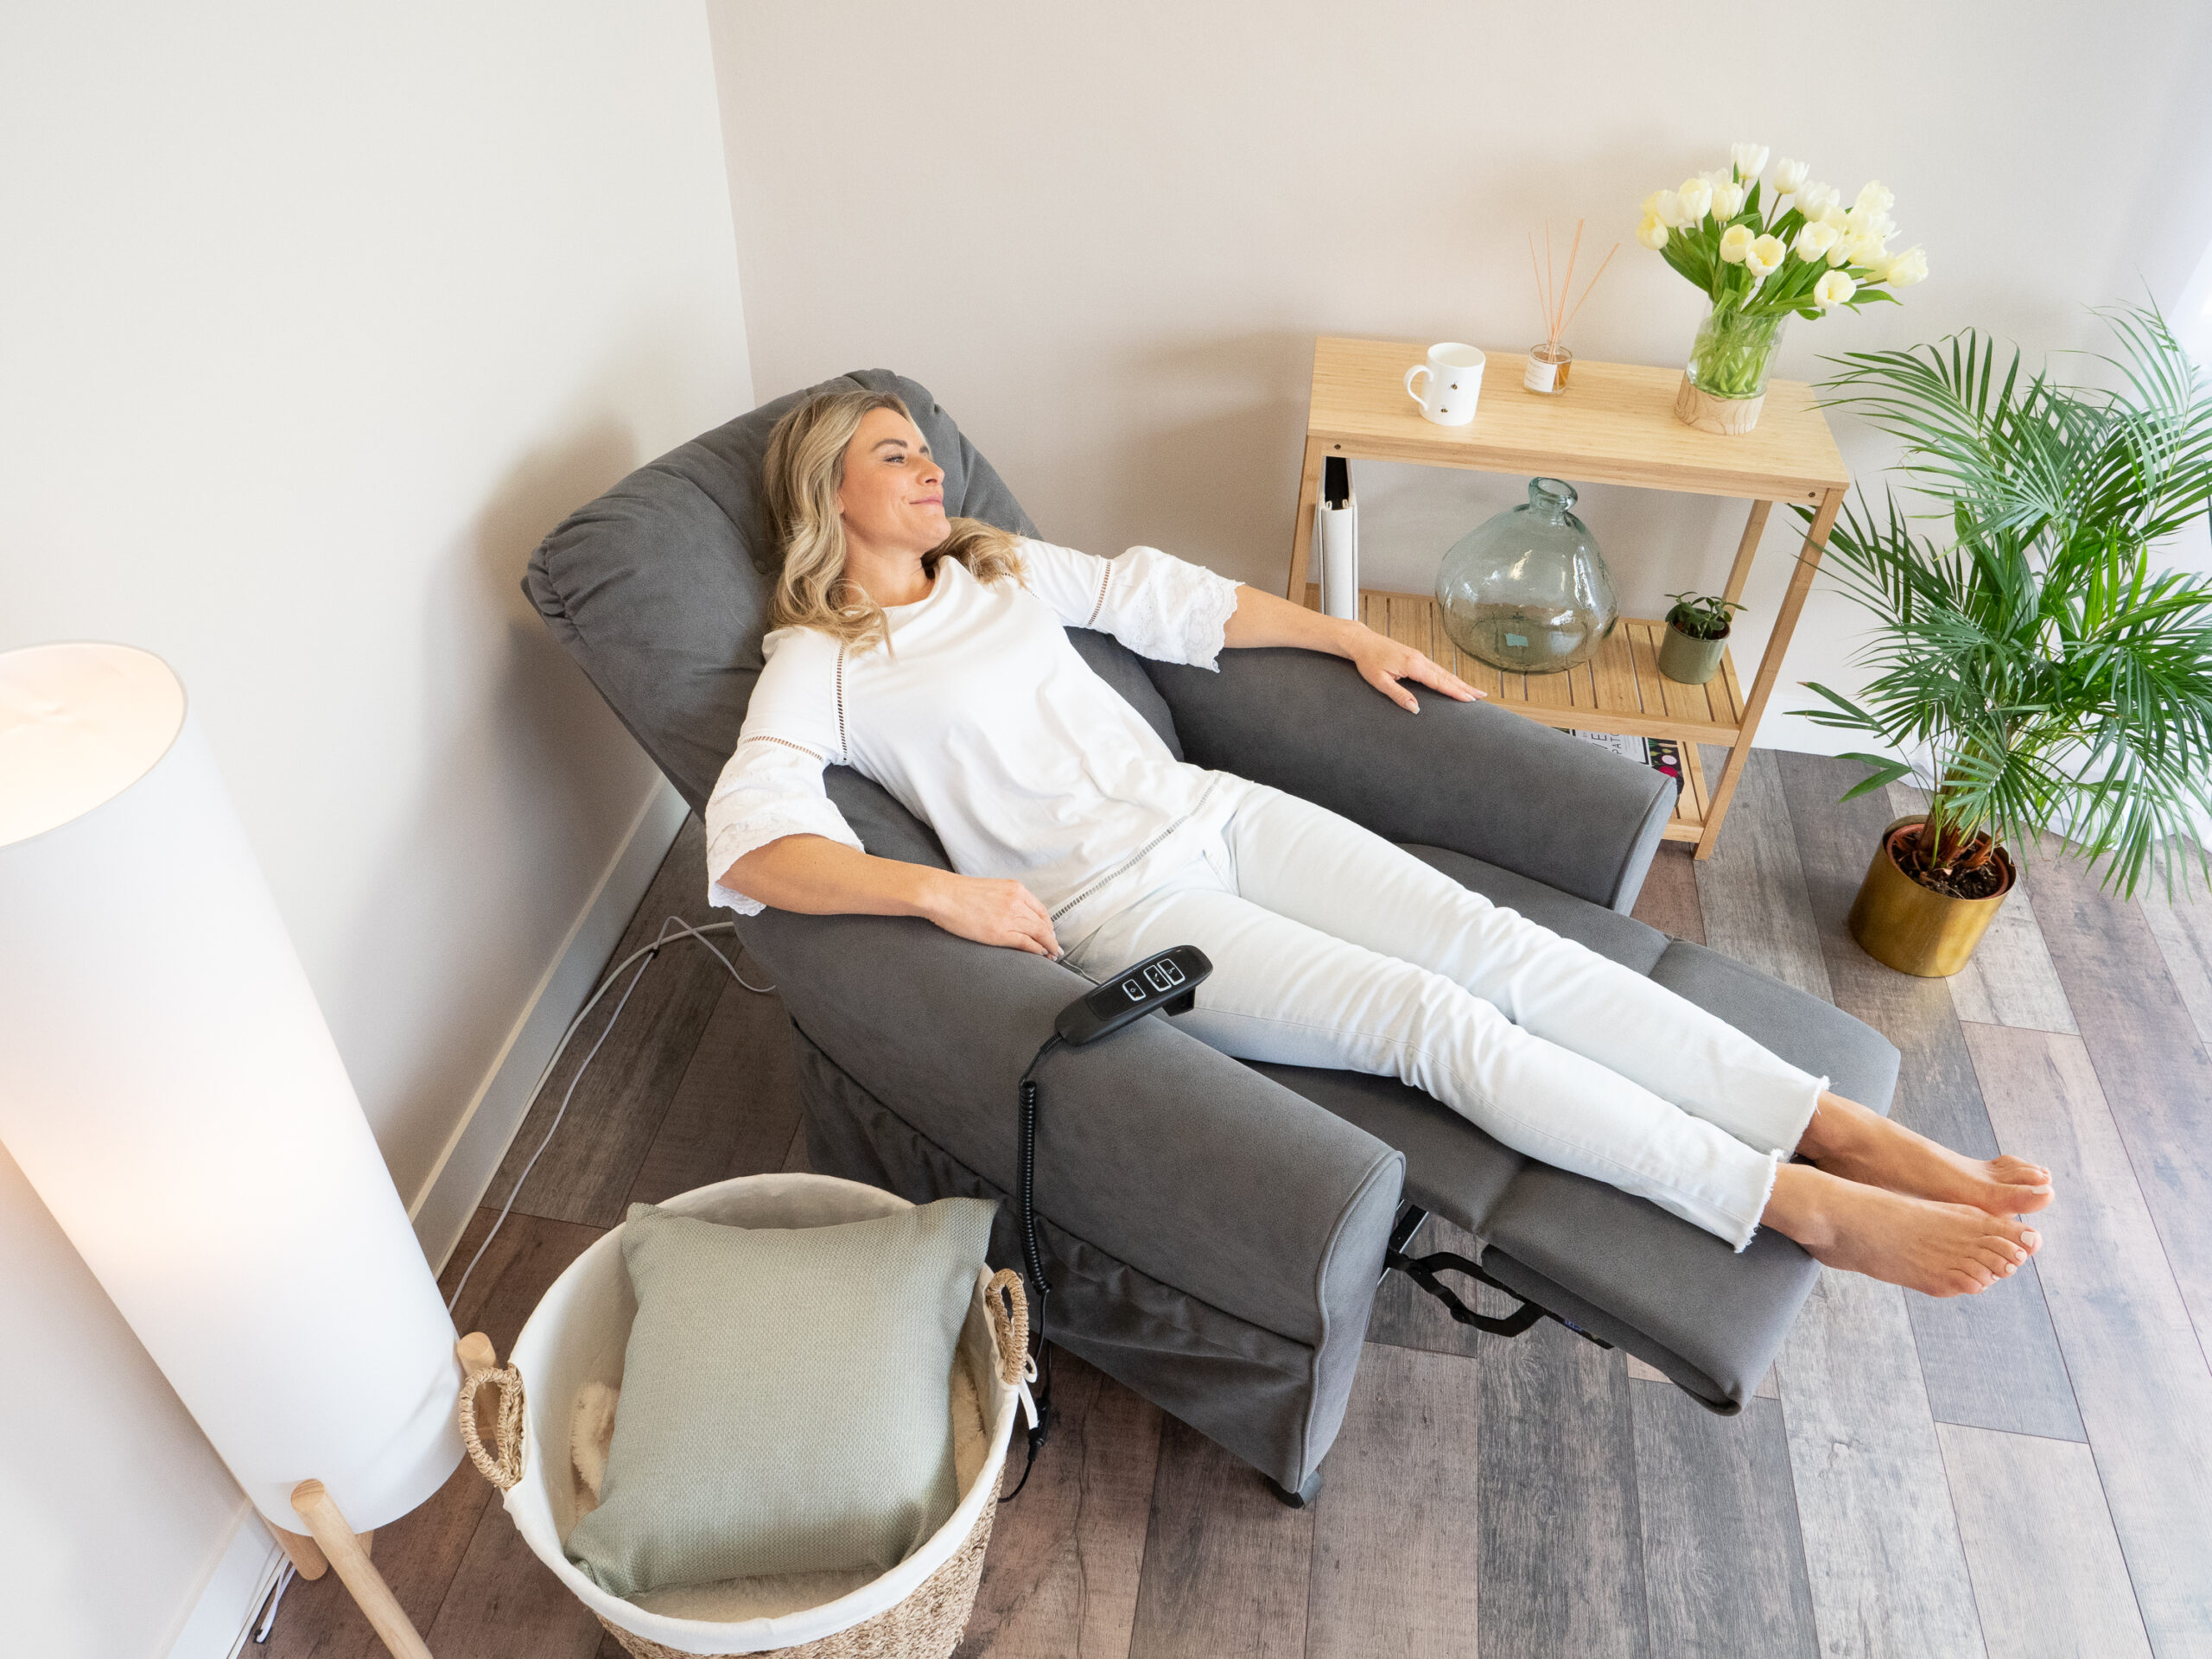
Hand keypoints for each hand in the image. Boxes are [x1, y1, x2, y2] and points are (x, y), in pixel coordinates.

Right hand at [918, 869, 1062, 957]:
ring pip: (1038, 933)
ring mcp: (1009, 917)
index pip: (1040, 909)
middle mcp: (1017, 901)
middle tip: (1056, 948)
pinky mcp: (1000, 932)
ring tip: (1052, 955)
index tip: (1050, 932)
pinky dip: (1036, 950)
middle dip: (1050, 937)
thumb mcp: (990, 889)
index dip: (1047, 923)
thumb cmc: (959, 892)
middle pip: (1042, 922)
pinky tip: (1041, 955)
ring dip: (1047, 945)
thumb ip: (1005, 898)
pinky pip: (1026, 943)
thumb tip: (1012, 913)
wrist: (942, 894)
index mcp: (1015, 889)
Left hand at [1342, 624, 1482, 712]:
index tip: (1471, 699)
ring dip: (1459, 682)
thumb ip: (1398, 695)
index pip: (1439, 682)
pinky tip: (1453, 683)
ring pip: (1443, 672)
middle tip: (1482, 696)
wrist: (1362, 642)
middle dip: (1464, 687)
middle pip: (1446, 676)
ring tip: (1474, 691)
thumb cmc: (1368, 662)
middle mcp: (1419, 659)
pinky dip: (1448, 677)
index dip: (1456, 691)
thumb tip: (1415, 709)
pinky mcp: (1415, 657)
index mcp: (1413, 665)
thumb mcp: (1379, 681)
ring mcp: (1418, 657)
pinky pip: (1436, 669)